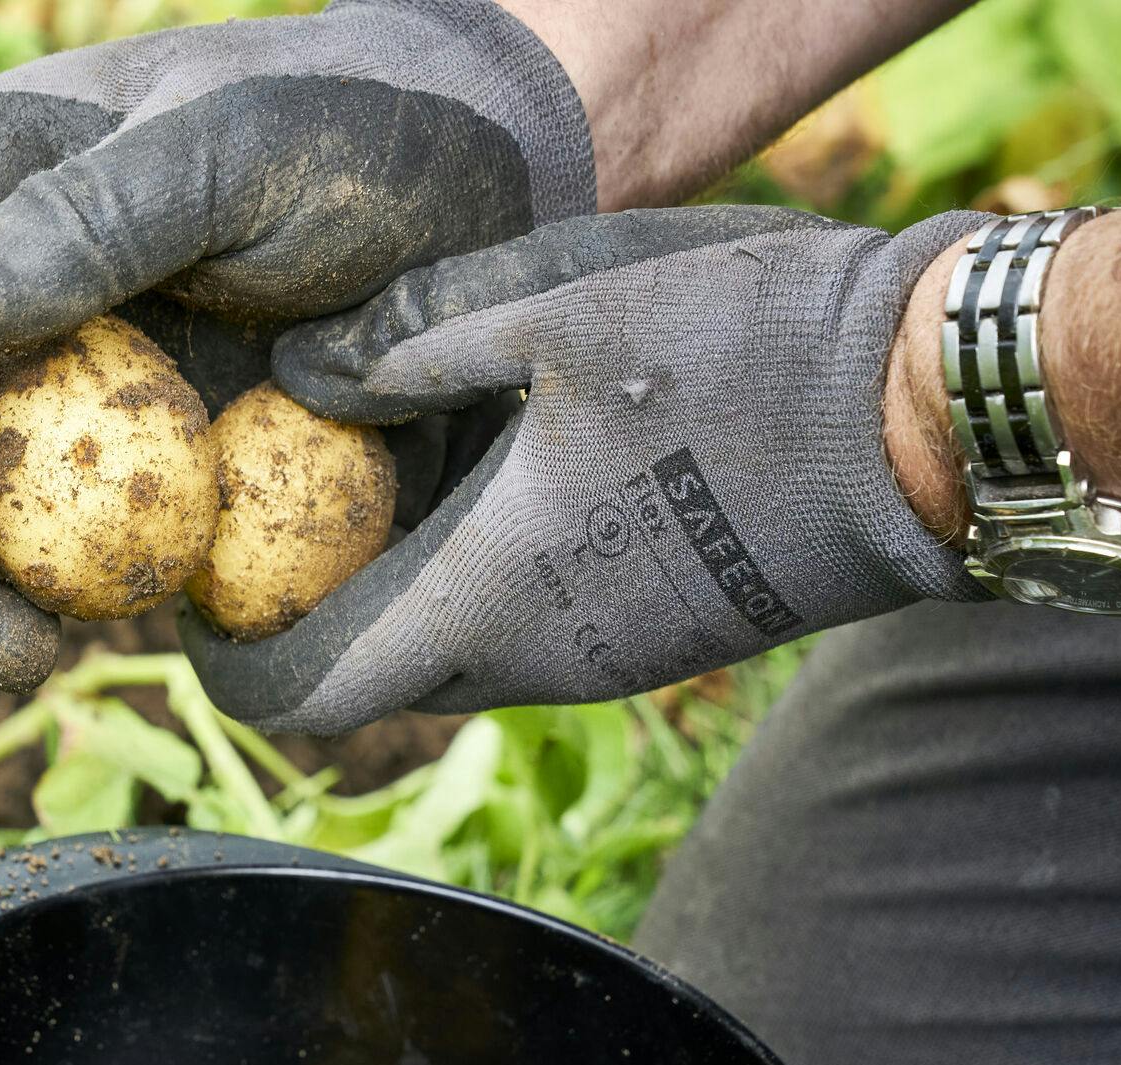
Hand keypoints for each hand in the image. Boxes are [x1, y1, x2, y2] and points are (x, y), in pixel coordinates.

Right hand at [0, 0, 592, 691]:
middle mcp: (19, 289)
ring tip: (6, 642)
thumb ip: (87, 219)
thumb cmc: (364, 134)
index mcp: (5, 173)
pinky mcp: (152, 471)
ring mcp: (82, 390)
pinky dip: (50, 605)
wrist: (505, 207)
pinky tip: (61, 648)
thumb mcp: (236, 150)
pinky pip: (69, 548)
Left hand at [179, 204, 993, 733]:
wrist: (926, 420)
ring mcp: (599, 661)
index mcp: (490, 596)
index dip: (230, 667)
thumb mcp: (551, 311)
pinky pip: (517, 635)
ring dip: (390, 595)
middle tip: (274, 519)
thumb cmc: (742, 351)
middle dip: (304, 621)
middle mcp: (534, 659)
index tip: (194, 603)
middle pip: (369, 681)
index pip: (309, 697)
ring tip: (373, 481)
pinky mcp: (649, 638)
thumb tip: (297, 374)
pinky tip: (479, 484)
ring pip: (444, 658)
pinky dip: (465, 586)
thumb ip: (404, 345)